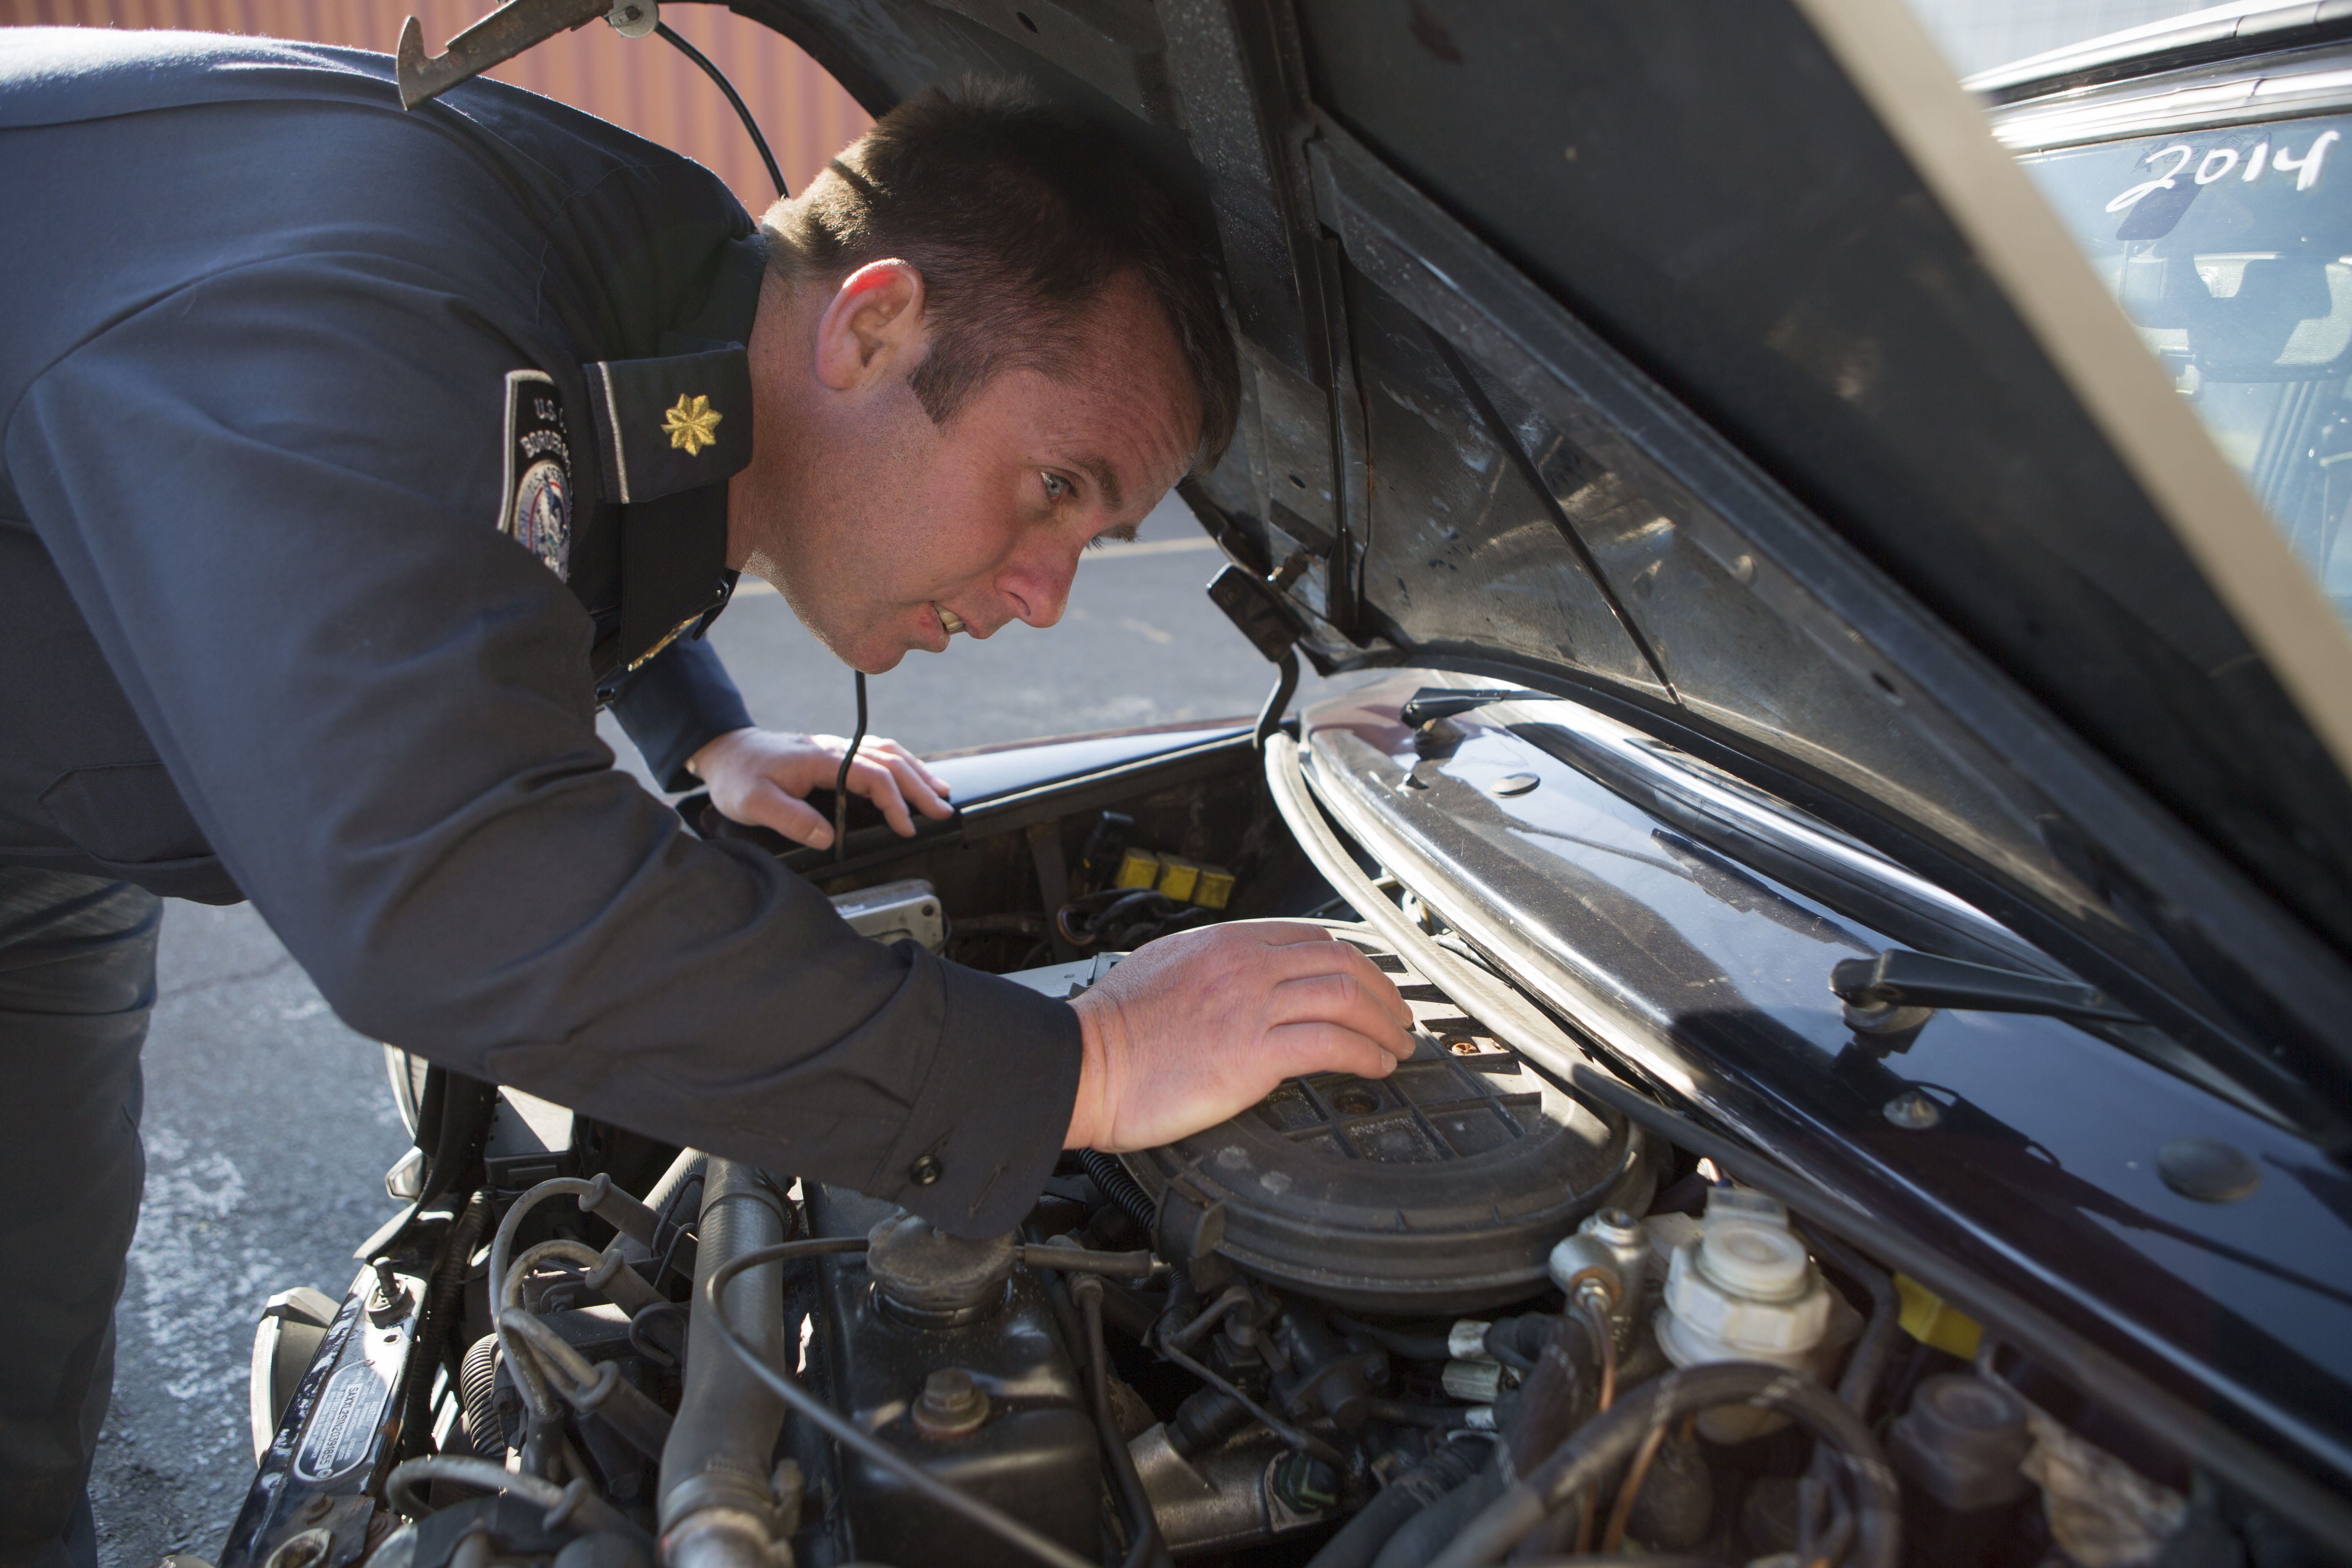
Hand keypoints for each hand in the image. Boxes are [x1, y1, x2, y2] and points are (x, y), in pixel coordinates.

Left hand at [687, 726, 952, 848]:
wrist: (724, 751)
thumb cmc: (737, 776)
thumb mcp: (752, 802)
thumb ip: (790, 819)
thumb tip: (827, 838)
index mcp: (819, 759)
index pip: (870, 775)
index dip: (894, 802)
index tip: (906, 827)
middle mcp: (832, 748)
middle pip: (889, 761)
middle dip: (919, 787)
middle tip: (942, 811)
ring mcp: (834, 748)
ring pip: (887, 752)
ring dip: (916, 772)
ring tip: (939, 793)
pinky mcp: (833, 754)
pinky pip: (875, 753)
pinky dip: (900, 765)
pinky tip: (910, 777)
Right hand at [1063, 921, 1418, 1150]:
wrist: (1081, 1064)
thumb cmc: (1113, 1031)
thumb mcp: (1165, 970)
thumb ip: (1212, 968)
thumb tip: (1242, 981)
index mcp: (1223, 942)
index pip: (1308, 937)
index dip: (1351, 959)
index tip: (1369, 981)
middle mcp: (1243, 965)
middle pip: (1340, 960)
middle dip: (1383, 988)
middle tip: (1400, 1013)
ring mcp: (1250, 1007)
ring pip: (1346, 997)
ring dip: (1385, 1024)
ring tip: (1398, 1045)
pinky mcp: (1252, 1054)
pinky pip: (1332, 1045)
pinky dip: (1366, 1054)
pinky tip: (1377, 1066)